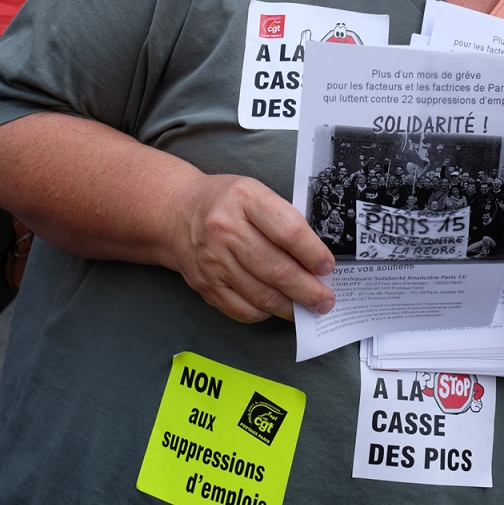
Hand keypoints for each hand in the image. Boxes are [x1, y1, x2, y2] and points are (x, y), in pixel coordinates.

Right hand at [166, 173, 335, 324]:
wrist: (176, 213)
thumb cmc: (226, 202)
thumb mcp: (255, 192)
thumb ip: (283, 218)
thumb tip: (315, 257)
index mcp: (245, 198)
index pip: (288, 230)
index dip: (312, 253)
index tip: (327, 266)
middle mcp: (226, 229)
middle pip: (277, 269)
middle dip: (308, 290)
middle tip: (325, 299)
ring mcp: (213, 260)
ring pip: (262, 294)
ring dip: (291, 306)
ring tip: (308, 308)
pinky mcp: (205, 285)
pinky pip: (242, 309)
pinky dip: (265, 312)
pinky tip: (276, 307)